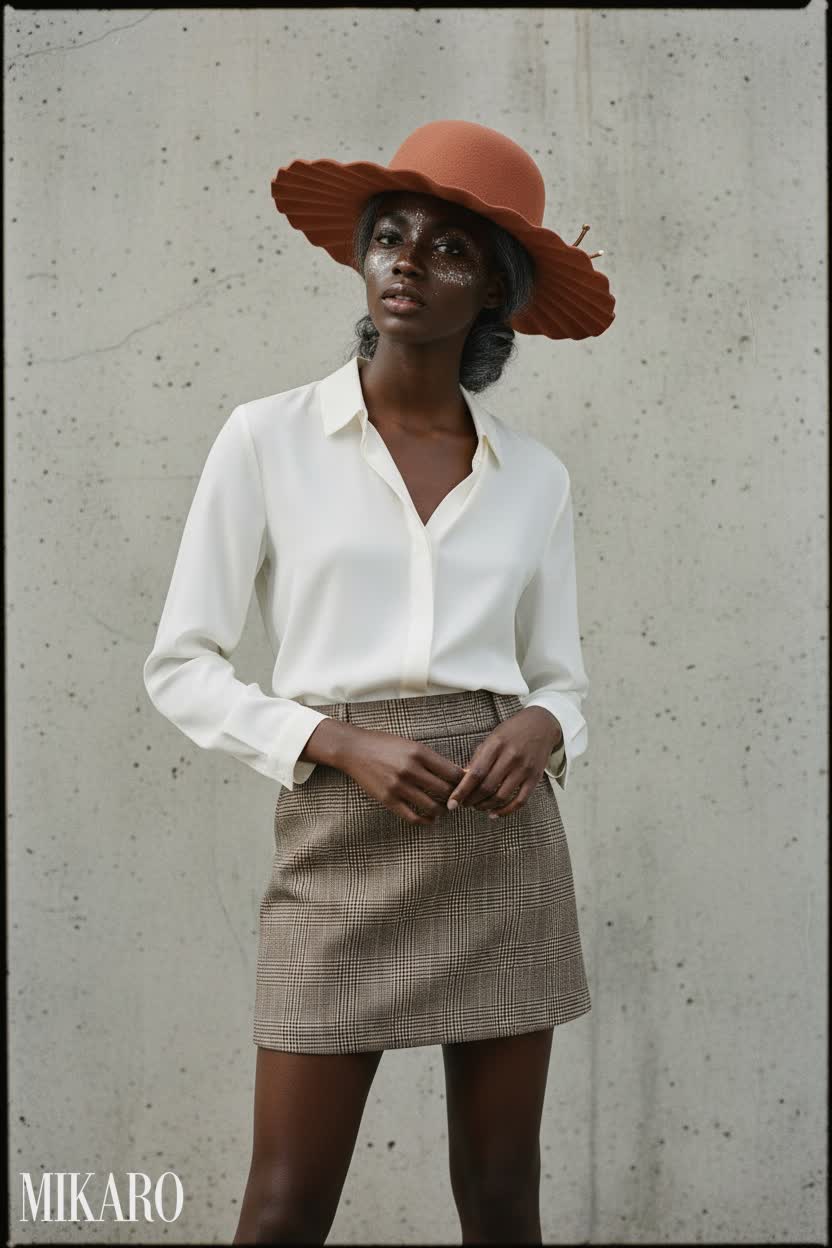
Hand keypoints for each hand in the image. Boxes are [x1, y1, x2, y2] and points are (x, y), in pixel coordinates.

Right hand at [333, 726, 466, 825]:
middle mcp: (411, 769)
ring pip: (432, 806)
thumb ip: (431, 759)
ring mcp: (399, 786)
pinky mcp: (388, 799)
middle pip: (446, 791)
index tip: (467, 786)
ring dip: (442, 811)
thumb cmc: (385, 745)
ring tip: (444, 809)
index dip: (464, 782)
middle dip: (456, 797)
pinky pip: (413, 817)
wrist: (353, 749)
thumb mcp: (411, 745)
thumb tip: (457, 774)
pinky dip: (426, 821)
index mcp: (419, 752)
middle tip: (459, 800)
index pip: (453, 772)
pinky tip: (430, 819)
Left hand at [445, 707, 562, 818]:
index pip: (475, 773)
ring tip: (478, 807)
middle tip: (465, 804)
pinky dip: (505, 811)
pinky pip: (520, 801)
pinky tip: (494, 814)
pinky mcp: (535, 778)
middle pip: (487, 787)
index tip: (451, 803)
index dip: (462, 791)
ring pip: (501, 796)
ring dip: (486, 806)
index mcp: (496, 745)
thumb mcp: (491, 738)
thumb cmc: (511, 732)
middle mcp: (511, 757)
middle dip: (472, 800)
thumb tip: (462, 781)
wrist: (541, 724)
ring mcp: (524, 768)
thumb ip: (477, 759)